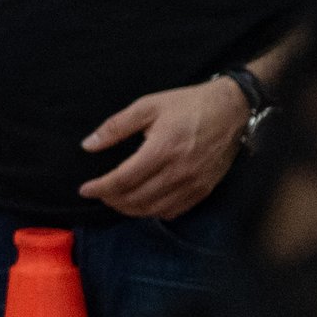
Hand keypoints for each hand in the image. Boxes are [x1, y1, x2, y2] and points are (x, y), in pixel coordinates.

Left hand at [78, 76, 249, 218]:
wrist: (232, 109)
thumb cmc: (188, 104)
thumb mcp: (148, 106)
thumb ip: (116, 126)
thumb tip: (88, 145)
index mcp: (162, 149)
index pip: (123, 180)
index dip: (100, 188)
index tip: (84, 190)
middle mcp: (179, 172)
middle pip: (136, 199)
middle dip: (112, 200)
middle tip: (99, 194)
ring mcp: (194, 184)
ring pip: (154, 209)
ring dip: (130, 209)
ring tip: (116, 200)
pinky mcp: (205, 189)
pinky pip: (174, 211)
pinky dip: (154, 211)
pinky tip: (144, 202)